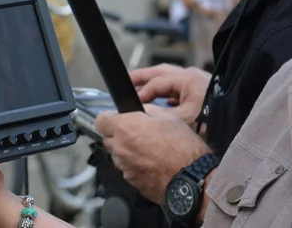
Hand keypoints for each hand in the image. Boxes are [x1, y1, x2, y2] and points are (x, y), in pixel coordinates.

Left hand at [95, 105, 211, 203]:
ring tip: (148, 149)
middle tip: (138, 133)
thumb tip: (139, 110)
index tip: (117, 119)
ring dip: (127, 150)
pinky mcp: (131, 181)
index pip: (100, 120)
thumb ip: (147, 111)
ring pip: (118, 155)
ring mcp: (124, 167)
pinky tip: (152, 162)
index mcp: (126, 128)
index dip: (109, 118)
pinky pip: (127, 169)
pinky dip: (135, 165)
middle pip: (108, 138)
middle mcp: (120, 148)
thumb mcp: (168, 117)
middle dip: (119, 134)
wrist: (191, 178)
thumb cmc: (183, 148)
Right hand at [131, 64, 210, 124]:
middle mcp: (191, 76)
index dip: (142, 92)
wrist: (238, 123)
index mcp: (188, 78)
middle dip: (143, 77)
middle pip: (161, 73)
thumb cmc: (217, 117)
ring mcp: (196, 82)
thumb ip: (163, 115)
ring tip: (139, 88)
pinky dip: (165, 92)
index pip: (157, 82)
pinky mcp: (199, 91)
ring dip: (154, 83)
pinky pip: (177, 88)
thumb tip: (145, 112)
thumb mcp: (186, 118)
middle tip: (127, 81)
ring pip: (169, 78)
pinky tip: (160, 100)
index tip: (131, 102)